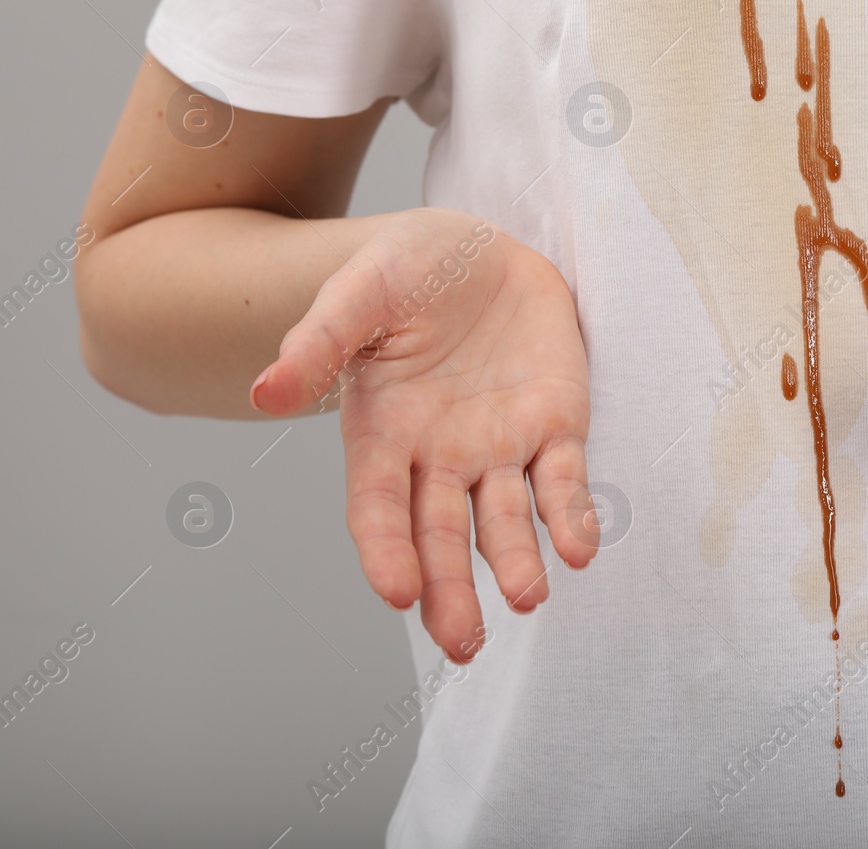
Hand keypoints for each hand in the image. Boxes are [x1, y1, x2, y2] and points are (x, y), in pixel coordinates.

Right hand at [250, 208, 595, 661]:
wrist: (481, 247)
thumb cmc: (407, 268)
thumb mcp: (361, 288)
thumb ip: (322, 339)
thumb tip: (263, 392)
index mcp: (382, 431)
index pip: (377, 507)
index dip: (385, 550)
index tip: (397, 593)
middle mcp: (440, 455)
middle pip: (441, 535)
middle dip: (449, 591)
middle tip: (463, 643)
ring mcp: (500, 446)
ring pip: (506, 521)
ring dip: (517, 562)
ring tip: (528, 597)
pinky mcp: (556, 426)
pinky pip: (565, 482)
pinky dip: (573, 517)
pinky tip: (581, 549)